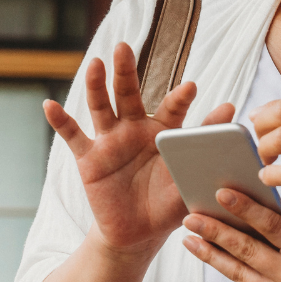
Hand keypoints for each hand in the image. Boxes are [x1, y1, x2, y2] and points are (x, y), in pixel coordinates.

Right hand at [43, 42, 233, 252]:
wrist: (137, 234)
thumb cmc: (168, 202)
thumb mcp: (189, 175)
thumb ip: (205, 141)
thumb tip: (231, 109)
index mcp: (164, 131)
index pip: (172, 108)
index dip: (180, 99)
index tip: (191, 88)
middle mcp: (135, 128)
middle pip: (129, 94)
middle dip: (126, 71)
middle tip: (124, 47)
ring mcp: (110, 141)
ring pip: (100, 107)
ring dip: (96, 85)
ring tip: (95, 64)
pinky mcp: (89, 158)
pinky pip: (73, 136)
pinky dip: (61, 121)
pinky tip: (49, 105)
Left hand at [181, 189, 280, 281]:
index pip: (274, 227)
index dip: (246, 209)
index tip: (222, 193)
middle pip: (247, 251)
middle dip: (215, 231)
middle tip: (190, 216)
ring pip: (239, 273)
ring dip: (211, 254)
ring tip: (189, 238)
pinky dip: (234, 271)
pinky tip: (217, 256)